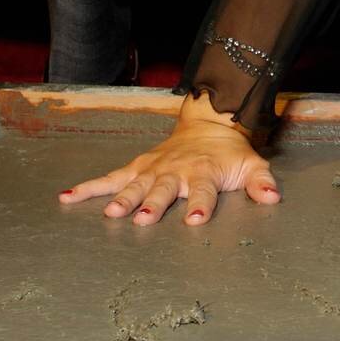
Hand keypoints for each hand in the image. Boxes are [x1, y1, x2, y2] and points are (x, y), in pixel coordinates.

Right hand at [58, 94, 279, 225]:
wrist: (209, 121)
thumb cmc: (229, 152)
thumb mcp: (251, 164)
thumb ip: (261, 182)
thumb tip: (273, 197)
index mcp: (203, 171)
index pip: (203, 190)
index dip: (200, 203)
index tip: (194, 219)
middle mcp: (175, 171)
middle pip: (163, 189)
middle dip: (153, 204)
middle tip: (143, 218)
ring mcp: (153, 169)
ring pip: (134, 185)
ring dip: (123, 199)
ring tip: (110, 214)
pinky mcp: (137, 167)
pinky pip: (109, 178)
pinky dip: (87, 188)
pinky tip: (65, 197)